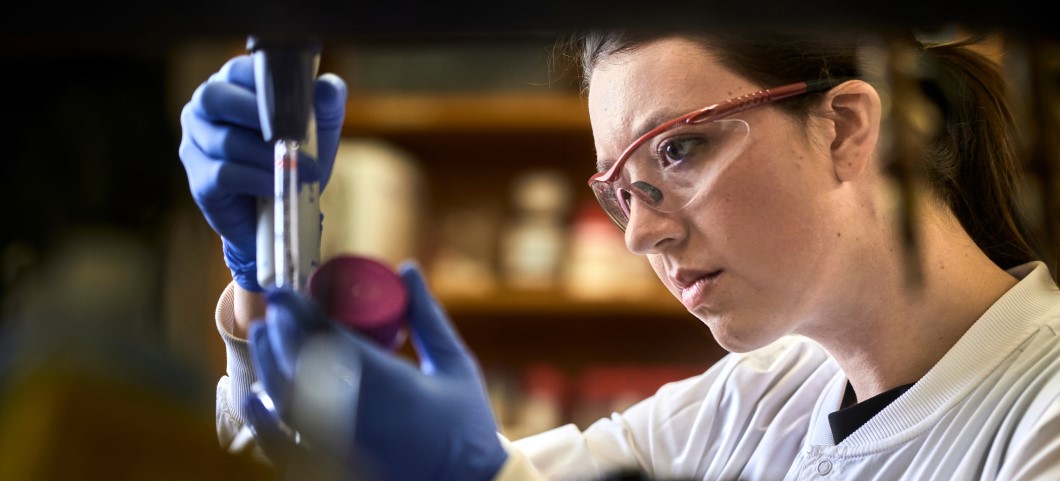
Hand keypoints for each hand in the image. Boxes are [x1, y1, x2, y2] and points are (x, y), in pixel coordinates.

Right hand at [178, 55, 346, 291]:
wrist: (284, 212)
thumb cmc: (296, 157)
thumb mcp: (319, 129)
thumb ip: (326, 103)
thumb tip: (328, 87)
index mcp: (231, 86)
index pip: (237, 69)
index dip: (264, 83)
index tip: (295, 101)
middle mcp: (204, 110)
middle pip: (215, 97)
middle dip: (258, 115)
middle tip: (294, 134)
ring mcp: (196, 145)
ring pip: (225, 140)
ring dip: (267, 156)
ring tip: (300, 170)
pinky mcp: (199, 180)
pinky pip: (224, 174)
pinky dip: (257, 180)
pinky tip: (277, 186)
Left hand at [245, 262, 507, 480]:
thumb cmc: (466, 424)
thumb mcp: (455, 364)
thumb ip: (427, 316)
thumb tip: (407, 267)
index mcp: (392, 385)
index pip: (330, 340)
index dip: (299, 311)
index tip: (282, 290)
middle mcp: (359, 416)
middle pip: (299, 367)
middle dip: (280, 332)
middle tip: (274, 306)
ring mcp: (342, 446)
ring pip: (286, 403)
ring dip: (269, 365)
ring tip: (263, 334)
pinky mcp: (333, 468)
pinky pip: (285, 447)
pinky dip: (264, 422)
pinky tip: (254, 396)